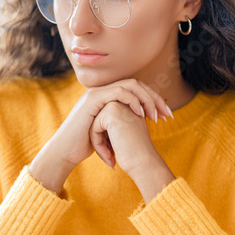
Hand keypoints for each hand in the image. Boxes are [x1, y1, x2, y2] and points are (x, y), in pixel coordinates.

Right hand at [30, 78, 171, 194]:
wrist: (67, 151)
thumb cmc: (87, 145)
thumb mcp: (110, 132)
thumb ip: (122, 122)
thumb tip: (141, 123)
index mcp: (108, 95)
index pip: (136, 89)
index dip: (154, 100)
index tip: (166, 116)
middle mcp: (103, 90)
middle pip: (137, 83)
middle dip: (155, 98)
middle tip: (167, 115)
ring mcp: (97, 92)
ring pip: (130, 84)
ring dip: (147, 99)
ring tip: (156, 116)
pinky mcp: (93, 99)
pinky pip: (119, 92)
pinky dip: (133, 101)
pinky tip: (141, 115)